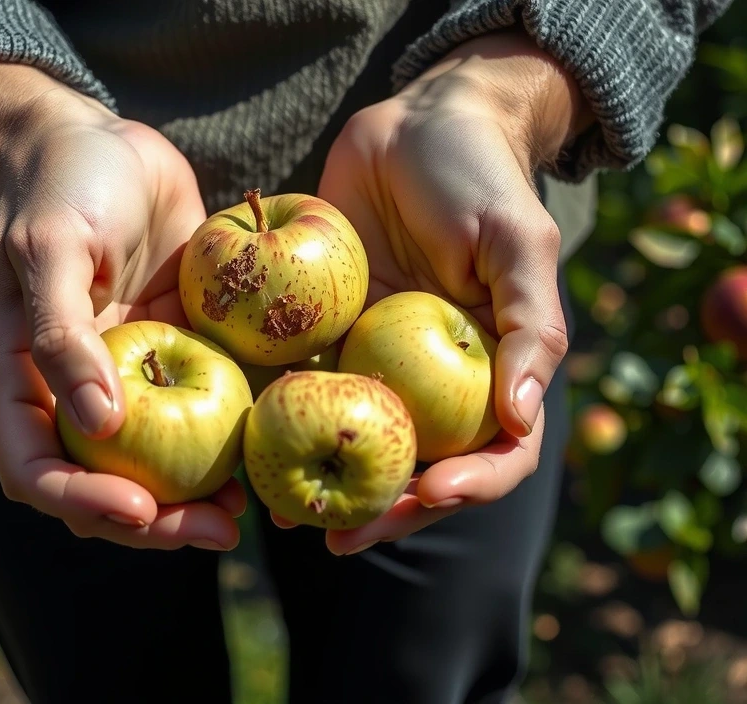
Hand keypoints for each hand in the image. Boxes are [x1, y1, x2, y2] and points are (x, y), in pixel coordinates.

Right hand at [0, 59, 242, 550]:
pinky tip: (261, 451)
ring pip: (151, 466)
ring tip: (247, 510)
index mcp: (19, 378)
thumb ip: (59, 336)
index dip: (84, 504)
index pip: (36, 470)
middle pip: (100, 486)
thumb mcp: (50, 249)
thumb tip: (97, 427)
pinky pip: (193, 415)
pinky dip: (223, 444)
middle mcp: (67, 392)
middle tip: (221, 530)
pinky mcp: (168, 358)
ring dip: (194, 498)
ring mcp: (120, 381)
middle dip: (154, 522)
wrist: (101, 140)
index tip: (145, 513)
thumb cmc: (61, 185)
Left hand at [304, 30, 592, 554]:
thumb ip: (530, 325)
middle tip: (340, 537)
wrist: (412, 123)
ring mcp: (373, 361)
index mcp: (488, 369)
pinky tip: (250, 450)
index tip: (428, 493)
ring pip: (352, 441)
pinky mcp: (322, 335)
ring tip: (288, 518)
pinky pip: (302, 387)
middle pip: (414, 465)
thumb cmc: (476, 177)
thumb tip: (521, 414)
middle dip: (383, 509)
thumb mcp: (517, 243)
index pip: (494, 451)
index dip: (469, 486)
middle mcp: (432, 378)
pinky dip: (281, 422)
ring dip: (323, 485)